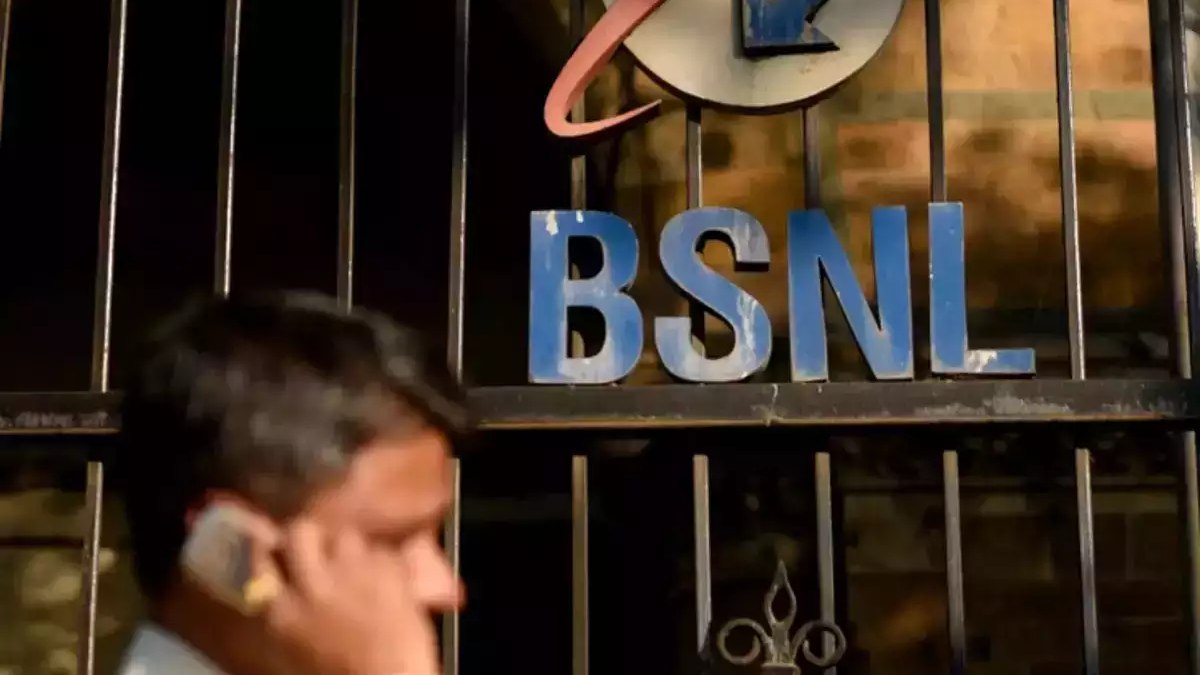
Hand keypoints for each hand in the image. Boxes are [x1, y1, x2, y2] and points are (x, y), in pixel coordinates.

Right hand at [253, 520, 440, 674]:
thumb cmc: (340, 673)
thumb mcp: (296, 644)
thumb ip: (286, 606)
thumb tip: (285, 578)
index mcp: (281, 613)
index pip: (261, 557)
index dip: (270, 547)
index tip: (278, 545)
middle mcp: (311, 587)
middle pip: (300, 531)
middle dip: (310, 537)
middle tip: (322, 551)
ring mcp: (351, 574)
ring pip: (345, 536)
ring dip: (351, 550)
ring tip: (360, 572)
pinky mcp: (388, 571)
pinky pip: (381, 550)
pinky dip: (384, 563)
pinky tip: (388, 584)